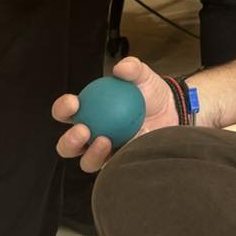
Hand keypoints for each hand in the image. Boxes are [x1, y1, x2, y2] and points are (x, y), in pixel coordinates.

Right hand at [52, 56, 174, 173]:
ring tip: (104, 140)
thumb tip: (121, 68)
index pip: (66, 112)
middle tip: (84, 129)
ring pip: (87, 162)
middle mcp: (90, 135)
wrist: (172, 111)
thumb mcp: (142, 76)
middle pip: (68, 145)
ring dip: (91, 154)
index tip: (74, 102)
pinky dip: (117, 159)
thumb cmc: (149, 93)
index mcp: (87, 112)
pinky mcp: (120, 164)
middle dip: (69, 140)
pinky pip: (113, 167)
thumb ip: (132, 68)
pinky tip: (127, 147)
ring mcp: (104, 153)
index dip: (63, 108)